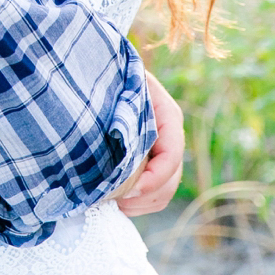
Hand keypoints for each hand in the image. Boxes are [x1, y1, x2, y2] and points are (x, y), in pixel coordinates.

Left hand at [116, 69, 185, 215]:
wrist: (102, 71)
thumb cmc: (109, 76)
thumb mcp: (118, 87)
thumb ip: (124, 113)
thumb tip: (122, 149)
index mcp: (168, 115)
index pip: (172, 155)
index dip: (154, 178)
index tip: (128, 190)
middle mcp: (170, 135)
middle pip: (171, 179)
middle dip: (145, 195)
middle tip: (115, 200)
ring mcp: (162, 150)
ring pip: (165, 190)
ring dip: (141, 202)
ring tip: (114, 200)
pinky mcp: (150, 162)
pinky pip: (154, 192)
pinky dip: (139, 202)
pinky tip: (117, 198)